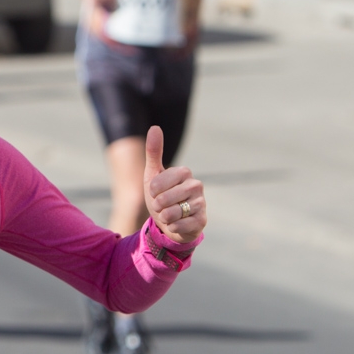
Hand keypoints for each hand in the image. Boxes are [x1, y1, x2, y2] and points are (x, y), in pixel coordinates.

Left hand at [143, 126, 204, 243]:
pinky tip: (177, 223)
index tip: (155, 192)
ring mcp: (201, 203)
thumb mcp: (153, 174)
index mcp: (184, 172)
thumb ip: (154, 152)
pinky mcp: (202, 220)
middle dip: (157, 206)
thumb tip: (155, 127)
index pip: (157, 183)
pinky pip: (179, 226)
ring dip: (164, 217)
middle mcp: (196, 185)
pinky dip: (173, 227)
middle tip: (162, 205)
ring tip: (169, 214)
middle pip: (164, 199)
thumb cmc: (161, 195)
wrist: (170, 221)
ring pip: (172, 213)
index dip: (152, 192)